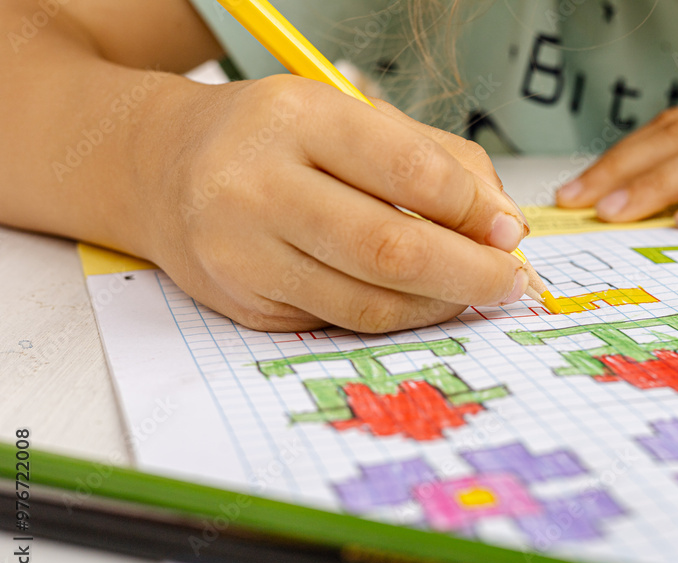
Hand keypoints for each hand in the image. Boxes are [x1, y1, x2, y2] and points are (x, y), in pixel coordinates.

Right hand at [132, 75, 527, 331]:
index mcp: (295, 118)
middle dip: (471, 273)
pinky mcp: (242, 302)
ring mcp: (242, 252)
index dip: (473, 209)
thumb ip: (436, 159)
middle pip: (391, 248)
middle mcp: (257, 185)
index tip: (508, 231)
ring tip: (471, 293)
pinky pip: (340, 321)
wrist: (160, 168)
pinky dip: (394, 316)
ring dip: (438, 305)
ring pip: (369, 300)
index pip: (409, 171)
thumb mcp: (350, 118)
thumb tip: (504, 222)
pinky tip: (418, 300)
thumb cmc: (272, 139)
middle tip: (510, 282)